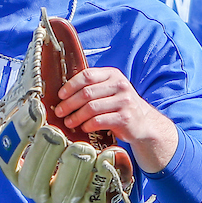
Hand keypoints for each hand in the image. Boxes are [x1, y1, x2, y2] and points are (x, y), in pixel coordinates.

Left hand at [54, 66, 177, 173]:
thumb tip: (62, 94)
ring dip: (76, 116)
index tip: (60, 96)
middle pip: (87, 93)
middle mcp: (120, 85)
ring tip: (68, 122)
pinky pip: (99, 121)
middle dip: (69, 104)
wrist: (142, 122)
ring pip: (91, 108)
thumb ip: (92, 87)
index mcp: (113, 74)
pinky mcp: (125, 118)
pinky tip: (84, 128)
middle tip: (59, 112)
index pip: (87, 75)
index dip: (71, 86)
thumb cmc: (118, 105)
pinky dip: (87, 125)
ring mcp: (125, 101)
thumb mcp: (108, 90)